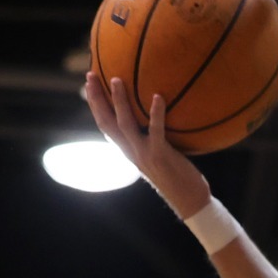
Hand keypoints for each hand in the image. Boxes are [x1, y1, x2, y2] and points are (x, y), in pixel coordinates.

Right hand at [83, 71, 212, 217]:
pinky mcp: (160, 155)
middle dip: (96, 98)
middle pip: (106, 121)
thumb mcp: (158, 156)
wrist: (189, 202)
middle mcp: (131, 151)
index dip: (94, 105)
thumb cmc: (178, 177)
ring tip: (116, 79)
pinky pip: (156, 130)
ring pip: (125, 124)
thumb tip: (154, 117)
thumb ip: (151, 139)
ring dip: (119, 101)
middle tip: (90, 75)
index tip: (88, 84)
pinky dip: (156, 113)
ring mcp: (144, 153)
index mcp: (128, 150)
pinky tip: (158, 97)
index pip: (105, 125)